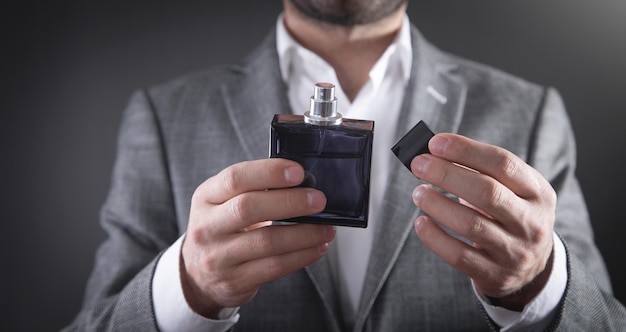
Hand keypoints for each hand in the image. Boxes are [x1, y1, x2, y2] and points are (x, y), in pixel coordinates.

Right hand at [181, 158, 334, 317]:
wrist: (198, 275)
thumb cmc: (222, 229)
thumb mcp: (224, 202)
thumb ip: (254, 189)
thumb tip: (304, 183)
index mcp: (206, 197)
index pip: (235, 178)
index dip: (269, 172)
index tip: (298, 172)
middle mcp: (207, 226)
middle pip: (248, 208)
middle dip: (290, 202)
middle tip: (318, 200)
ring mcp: (218, 257)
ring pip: (266, 242)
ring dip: (303, 234)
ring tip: (326, 228)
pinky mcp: (234, 281)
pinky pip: (274, 267)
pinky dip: (301, 256)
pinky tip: (317, 247)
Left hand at [410, 133, 555, 309]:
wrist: (532, 269)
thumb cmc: (510, 216)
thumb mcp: (511, 191)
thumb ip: (480, 171)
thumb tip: (433, 155)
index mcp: (537, 192)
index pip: (503, 163)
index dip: (466, 150)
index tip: (435, 143)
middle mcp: (532, 222)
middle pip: (487, 192)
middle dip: (447, 174)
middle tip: (418, 165)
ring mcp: (515, 251)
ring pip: (471, 224)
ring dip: (437, 205)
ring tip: (418, 193)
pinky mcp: (496, 275)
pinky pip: (459, 255)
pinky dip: (434, 237)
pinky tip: (421, 223)